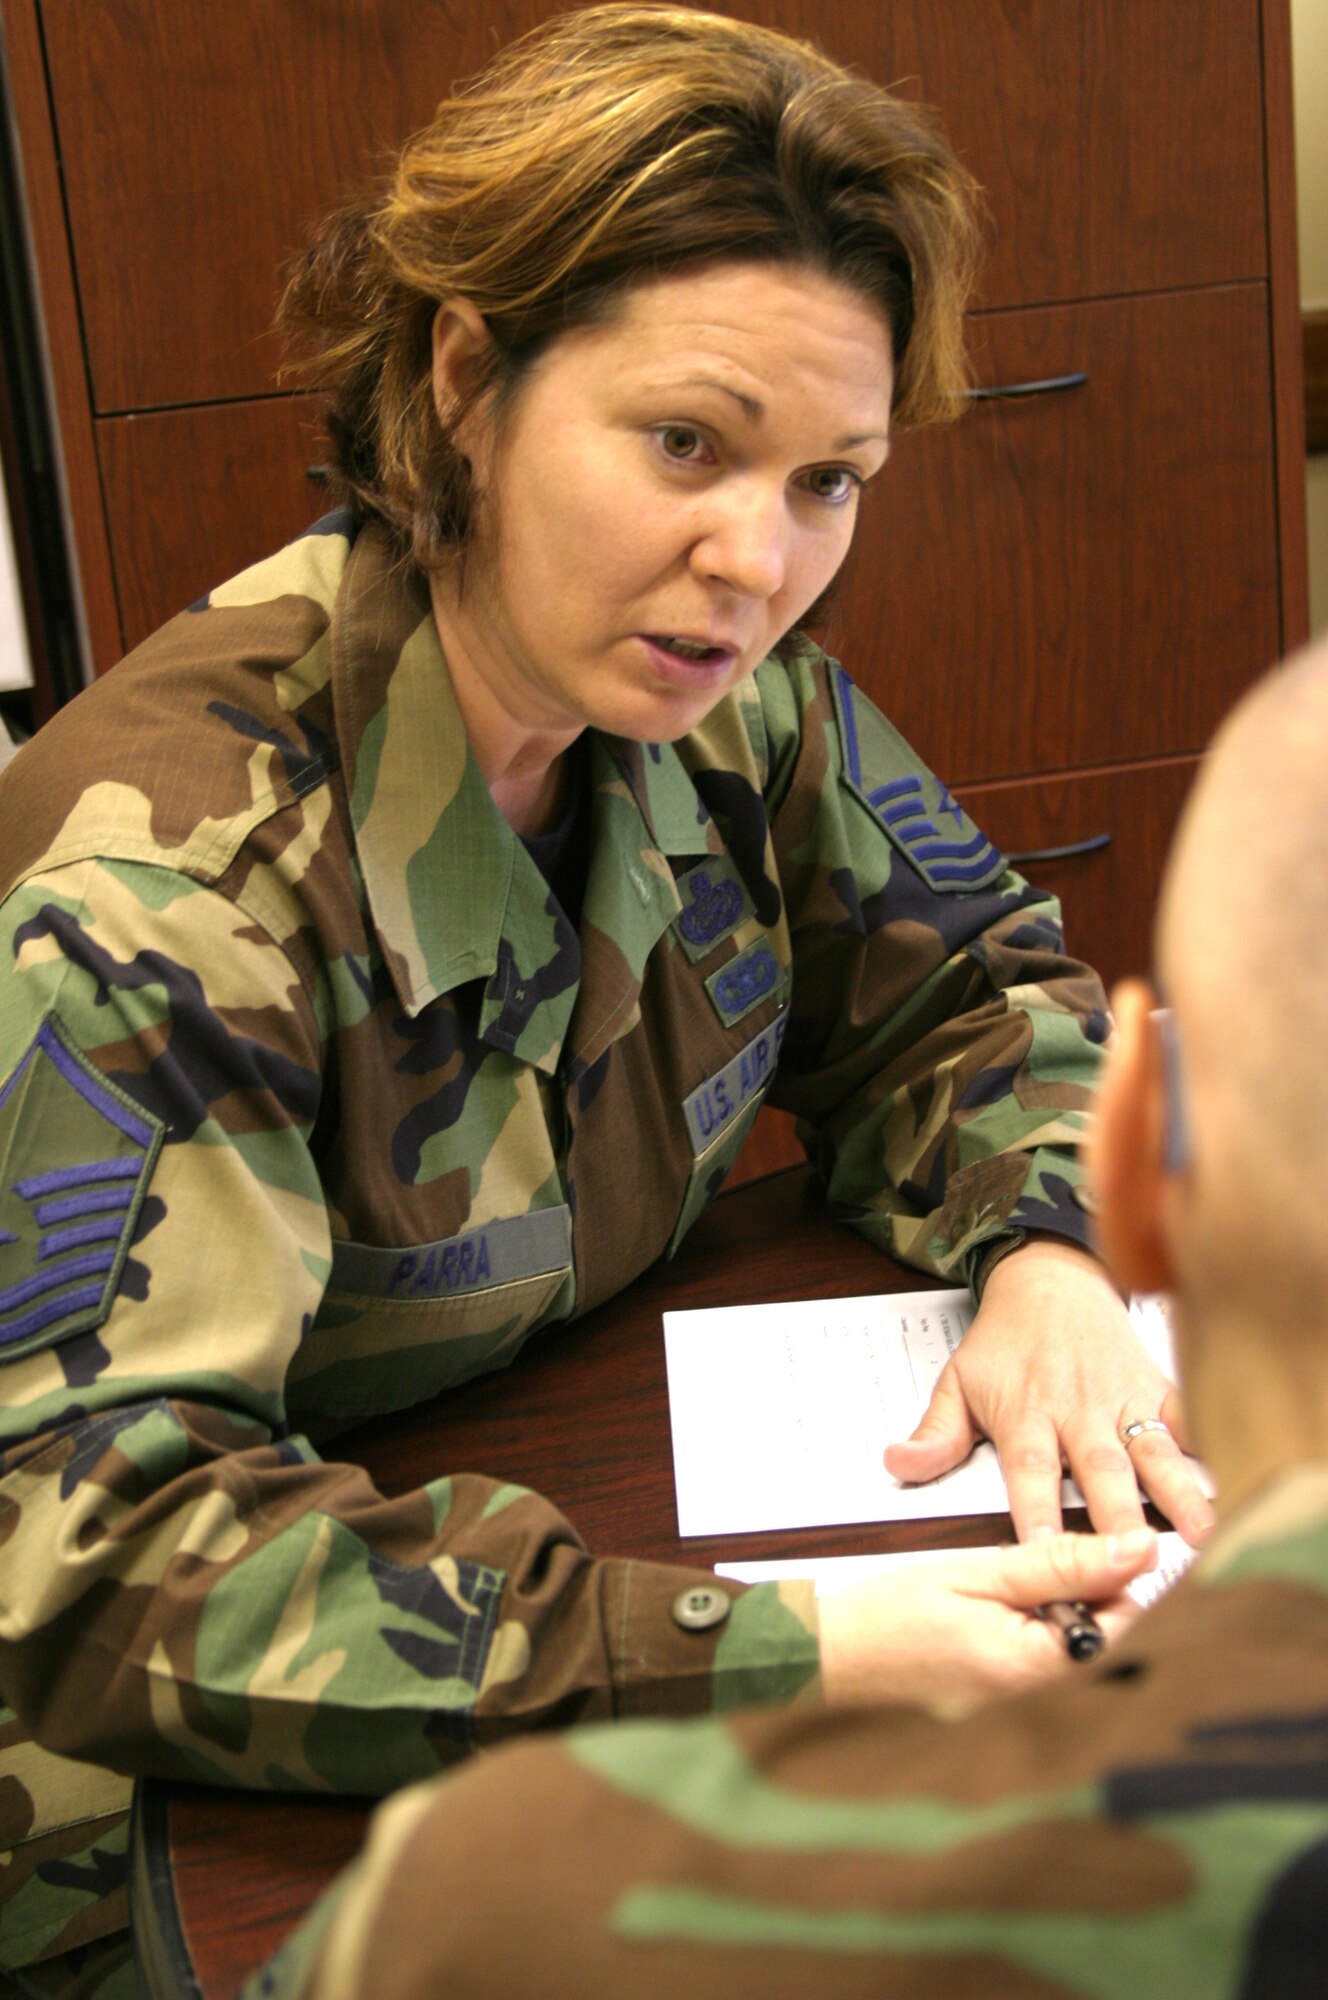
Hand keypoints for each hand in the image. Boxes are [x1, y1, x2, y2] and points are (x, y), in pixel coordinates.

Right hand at [817, 1526, 1156, 1712]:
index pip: (1113, 1627)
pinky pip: (1025, 1647)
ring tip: (1069, 1550)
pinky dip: (1034, 1612)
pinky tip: (1020, 1581)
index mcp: (1026, 1666)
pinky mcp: (975, 1684)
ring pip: (1058, 1640)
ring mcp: (995, 1693)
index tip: (1152, 1538)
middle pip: (1089, 1637)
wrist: (818, 1648)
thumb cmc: (885, 1606)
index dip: (1136, 1582)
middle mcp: (1019, 1691)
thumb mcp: (975, 1570)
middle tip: (1115, 1535)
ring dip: (1068, 1598)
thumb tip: (1136, 1553)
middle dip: (1105, 1588)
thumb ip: (1057, 1563)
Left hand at [883, 1238, 1213, 1546]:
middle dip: (1117, 1517)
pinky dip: (1206, 1444)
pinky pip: (1185, 1417)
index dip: (1038, 1515)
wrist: (1051, 1279)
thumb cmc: (1004, 1343)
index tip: (1045, 1559)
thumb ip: (936, 1434)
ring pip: (1150, 1450)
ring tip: (1201, 1535)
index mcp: (1025, 1414)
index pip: (1030, 1473)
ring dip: (1177, 1492)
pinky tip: (1229, 1477)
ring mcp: (1121, 1398)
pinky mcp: (1155, 1386)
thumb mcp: (958, 1382)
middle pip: (1098, 1470)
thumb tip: (896, 1468)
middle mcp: (1076, 1410)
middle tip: (1134, 1562)